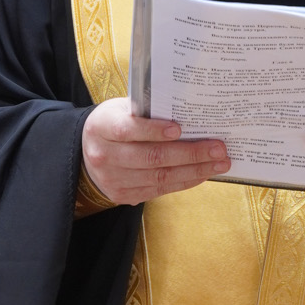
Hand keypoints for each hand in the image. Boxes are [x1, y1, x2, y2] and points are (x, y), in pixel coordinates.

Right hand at [81, 97, 229, 206]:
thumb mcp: (120, 109)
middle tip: (218, 149)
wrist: (85, 153)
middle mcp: (105, 156)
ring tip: (219, 163)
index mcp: (102, 127)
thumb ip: (145, 110)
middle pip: (151, 157)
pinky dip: (184, 181)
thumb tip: (187, 109)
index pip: (128, 129)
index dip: (154, 130)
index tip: (180, 129)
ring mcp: (113, 179)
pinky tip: (202, 173)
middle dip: (189, 154)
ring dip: (194, 170)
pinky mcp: (123, 195)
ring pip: (159, 177)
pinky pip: (159, 190)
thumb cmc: (113, 124)